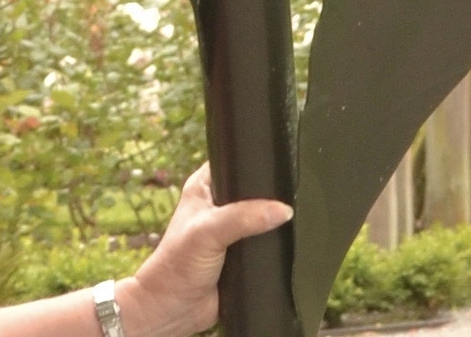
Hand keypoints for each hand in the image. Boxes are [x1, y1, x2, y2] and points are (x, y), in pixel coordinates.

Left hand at [119, 165, 292, 336]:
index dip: (253, 163)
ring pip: (260, 219)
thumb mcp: (208, 230)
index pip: (233, 162)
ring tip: (295, 219)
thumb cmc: (178, 264)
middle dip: (269, 197)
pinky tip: (288, 243)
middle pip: (252, 192)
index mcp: (204, 186)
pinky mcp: (242, 255)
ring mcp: (231, 231)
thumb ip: (243, 217)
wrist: (175, 308)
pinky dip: (273, 245)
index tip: (279, 164)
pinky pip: (263, 245)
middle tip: (292, 196)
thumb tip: (282, 210)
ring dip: (272, 224)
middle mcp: (218, 205)